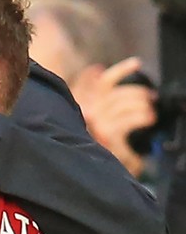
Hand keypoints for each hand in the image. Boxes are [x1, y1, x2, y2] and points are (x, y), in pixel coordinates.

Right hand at [71, 57, 155, 176]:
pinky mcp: (107, 134)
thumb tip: (97, 70)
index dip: (120, 71)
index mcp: (82, 103)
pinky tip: (148, 118)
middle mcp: (86, 111)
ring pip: (125, 104)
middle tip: (150, 97)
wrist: (93, 170)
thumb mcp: (90, 115)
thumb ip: (89, 93)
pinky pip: (129, 119)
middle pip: (118, 92)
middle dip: (138, 93)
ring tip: (150, 111)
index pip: (101, 81)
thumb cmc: (94, 142)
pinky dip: (142, 117)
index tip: (137, 63)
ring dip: (142, 105)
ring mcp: (96, 123)